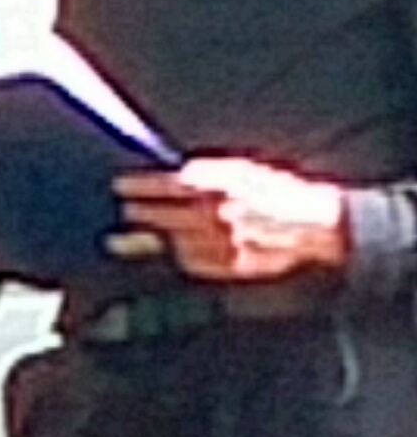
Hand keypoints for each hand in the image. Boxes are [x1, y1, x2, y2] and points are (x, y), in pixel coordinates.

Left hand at [115, 157, 352, 282]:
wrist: (315, 225)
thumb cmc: (279, 193)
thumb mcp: (244, 172)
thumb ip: (207, 174)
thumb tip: (173, 176)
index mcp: (221, 182)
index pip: (167, 184)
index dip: (140, 185)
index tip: (121, 184)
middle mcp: (216, 212)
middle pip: (161, 212)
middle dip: (139, 210)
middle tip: (128, 208)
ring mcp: (219, 240)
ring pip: (170, 239)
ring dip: (151, 236)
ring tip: (133, 236)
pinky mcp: (225, 264)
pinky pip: (189, 260)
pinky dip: (179, 254)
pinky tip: (176, 249)